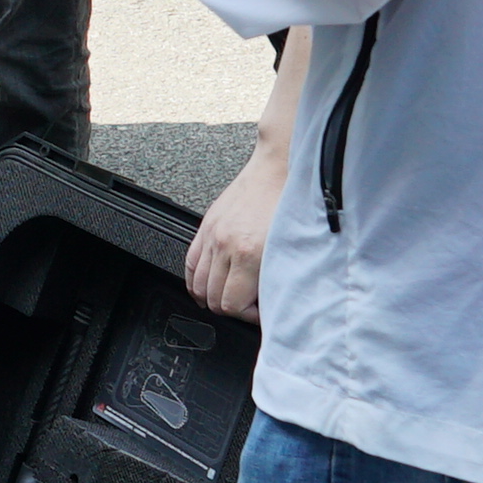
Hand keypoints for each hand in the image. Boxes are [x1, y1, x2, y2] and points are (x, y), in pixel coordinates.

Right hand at [186, 125, 283, 320]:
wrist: (280, 167)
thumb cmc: (292, 202)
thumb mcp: (293, 247)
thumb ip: (278, 279)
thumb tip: (273, 301)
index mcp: (249, 254)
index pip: (232, 305)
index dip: (247, 316)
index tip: (261, 311)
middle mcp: (225, 246)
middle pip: (213, 299)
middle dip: (233, 308)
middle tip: (250, 304)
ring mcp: (212, 236)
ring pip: (198, 285)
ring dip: (213, 296)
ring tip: (233, 294)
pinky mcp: (206, 226)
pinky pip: (190, 264)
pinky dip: (195, 280)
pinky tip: (207, 286)